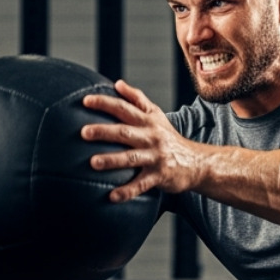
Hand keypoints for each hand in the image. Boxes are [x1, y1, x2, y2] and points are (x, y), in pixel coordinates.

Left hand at [81, 80, 202, 201]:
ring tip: (93, 163)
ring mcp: (155, 157)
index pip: (124, 108)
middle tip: (84, 132)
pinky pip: (141, 185)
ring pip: (131, 158)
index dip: (105, 103)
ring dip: (112, 160)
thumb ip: (137, 99)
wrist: (196, 162)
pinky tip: (112, 197)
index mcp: (148, 121)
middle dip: (104, 131)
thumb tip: (117, 83)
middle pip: (125, 132)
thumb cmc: (169, 137)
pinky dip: (128, 191)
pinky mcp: (159, 176)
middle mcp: (151, 137)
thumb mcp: (156, 115)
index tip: (86, 101)